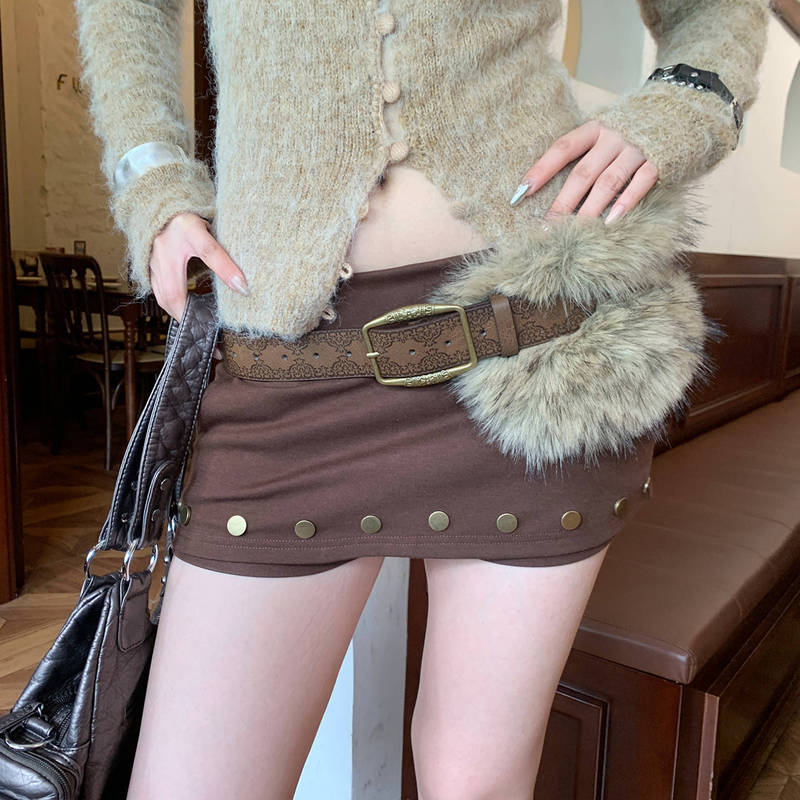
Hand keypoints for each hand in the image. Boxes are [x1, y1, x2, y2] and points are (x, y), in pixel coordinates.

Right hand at [150, 212, 248, 358]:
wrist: (161, 196)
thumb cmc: (182, 215)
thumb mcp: (204, 237)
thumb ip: (223, 262)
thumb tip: (243, 288)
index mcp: (169, 265)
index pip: (181, 304)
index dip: (196, 321)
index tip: (214, 335)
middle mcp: (157, 269)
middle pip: (172, 306)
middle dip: (190, 323)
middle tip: (211, 340)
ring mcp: (153, 268)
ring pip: (165, 300)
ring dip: (183, 315)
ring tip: (204, 329)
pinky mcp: (153, 266)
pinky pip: (163, 292)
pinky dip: (177, 304)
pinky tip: (192, 309)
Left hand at [509, 120, 658, 224]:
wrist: (684, 106)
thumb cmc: (635, 128)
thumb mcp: (606, 132)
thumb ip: (587, 153)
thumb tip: (554, 187)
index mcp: (595, 128)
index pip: (562, 148)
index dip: (541, 170)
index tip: (520, 193)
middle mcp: (614, 136)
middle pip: (582, 173)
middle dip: (562, 203)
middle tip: (546, 228)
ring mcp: (637, 148)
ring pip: (608, 182)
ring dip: (589, 210)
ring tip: (574, 232)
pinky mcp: (661, 160)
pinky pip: (641, 183)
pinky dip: (626, 203)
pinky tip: (611, 222)